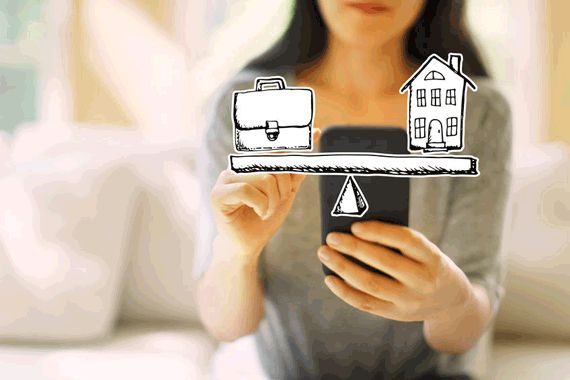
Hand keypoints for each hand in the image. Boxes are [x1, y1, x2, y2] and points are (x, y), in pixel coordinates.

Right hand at [211, 131, 319, 259]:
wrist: (247, 246)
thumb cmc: (262, 221)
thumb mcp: (284, 195)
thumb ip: (293, 174)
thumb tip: (308, 149)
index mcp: (252, 166)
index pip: (275, 150)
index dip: (294, 142)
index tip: (316, 133)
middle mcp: (238, 168)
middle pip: (273, 165)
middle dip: (283, 188)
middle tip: (275, 204)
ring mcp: (226, 179)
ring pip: (264, 178)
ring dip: (272, 201)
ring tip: (265, 211)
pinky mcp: (217, 194)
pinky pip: (247, 190)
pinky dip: (259, 204)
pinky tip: (258, 212)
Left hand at [317, 220, 473, 322]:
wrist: (452, 301)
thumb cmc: (428, 264)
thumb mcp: (426, 251)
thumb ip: (398, 241)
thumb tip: (354, 230)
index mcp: (432, 257)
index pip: (405, 240)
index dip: (379, 232)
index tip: (355, 225)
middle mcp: (422, 280)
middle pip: (383, 262)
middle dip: (353, 248)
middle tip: (331, 237)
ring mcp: (409, 301)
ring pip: (370, 284)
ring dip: (343, 268)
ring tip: (325, 254)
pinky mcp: (397, 314)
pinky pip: (366, 303)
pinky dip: (344, 291)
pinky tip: (330, 278)